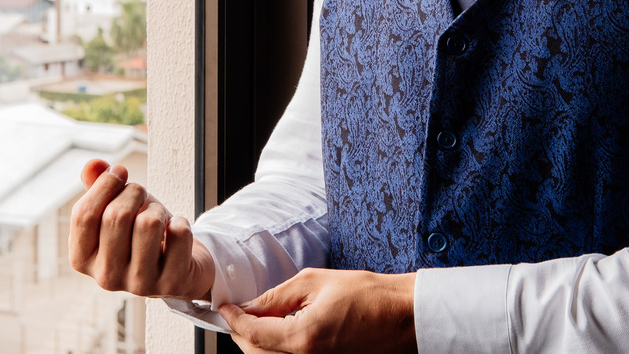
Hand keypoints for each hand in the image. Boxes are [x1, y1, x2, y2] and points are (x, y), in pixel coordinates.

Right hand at [68, 159, 213, 300]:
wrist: (178, 265)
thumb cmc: (140, 231)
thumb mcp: (115, 207)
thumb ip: (97, 186)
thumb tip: (93, 165)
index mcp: (82, 258)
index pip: (83, 215)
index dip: (104, 184)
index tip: (120, 172)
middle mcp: (105, 277)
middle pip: (116, 215)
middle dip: (135, 192)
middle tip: (142, 197)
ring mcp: (138, 284)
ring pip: (148, 223)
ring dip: (158, 209)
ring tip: (158, 219)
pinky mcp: (171, 284)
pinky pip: (179, 233)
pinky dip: (182, 222)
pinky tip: (176, 235)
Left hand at [219, 268, 416, 353]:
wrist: (402, 316)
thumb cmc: (368, 295)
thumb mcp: (315, 282)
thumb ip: (277, 296)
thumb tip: (250, 305)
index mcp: (303, 339)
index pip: (252, 334)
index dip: (234, 319)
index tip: (226, 306)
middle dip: (241, 333)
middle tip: (237, 313)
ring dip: (256, 344)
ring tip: (257, 320)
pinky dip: (275, 350)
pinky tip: (277, 332)